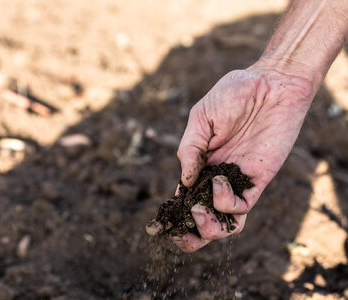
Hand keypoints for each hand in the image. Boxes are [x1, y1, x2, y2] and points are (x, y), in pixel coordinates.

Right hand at [173, 66, 312, 252]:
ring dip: (208, 229)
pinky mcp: (258, 179)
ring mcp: (237, 180)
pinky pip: (242, 205)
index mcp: (200, 164)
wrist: (272, 83)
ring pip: (225, 221)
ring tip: (198, 213)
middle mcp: (217, 177)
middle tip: (179, 233)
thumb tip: (182, 183)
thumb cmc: (233, 94)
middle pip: (203, 218)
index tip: (158, 227)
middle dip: (190, 235)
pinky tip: (217, 181)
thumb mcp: (200, 118)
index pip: (184, 198)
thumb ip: (190, 150)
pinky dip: (226, 203)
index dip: (172, 215)